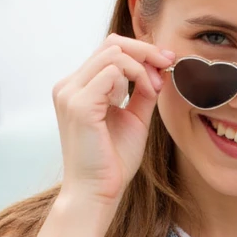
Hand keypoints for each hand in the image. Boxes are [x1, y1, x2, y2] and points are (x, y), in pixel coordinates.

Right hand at [53, 34, 174, 210]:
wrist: (97, 193)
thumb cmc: (112, 161)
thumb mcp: (133, 118)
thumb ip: (141, 92)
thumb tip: (157, 68)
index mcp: (77, 88)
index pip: (109, 49)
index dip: (141, 50)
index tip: (167, 62)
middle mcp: (68, 86)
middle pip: (111, 44)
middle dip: (146, 51)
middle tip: (169, 64)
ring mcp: (70, 94)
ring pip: (113, 53)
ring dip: (142, 67)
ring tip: (155, 88)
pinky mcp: (78, 105)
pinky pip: (112, 72)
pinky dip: (136, 78)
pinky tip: (146, 94)